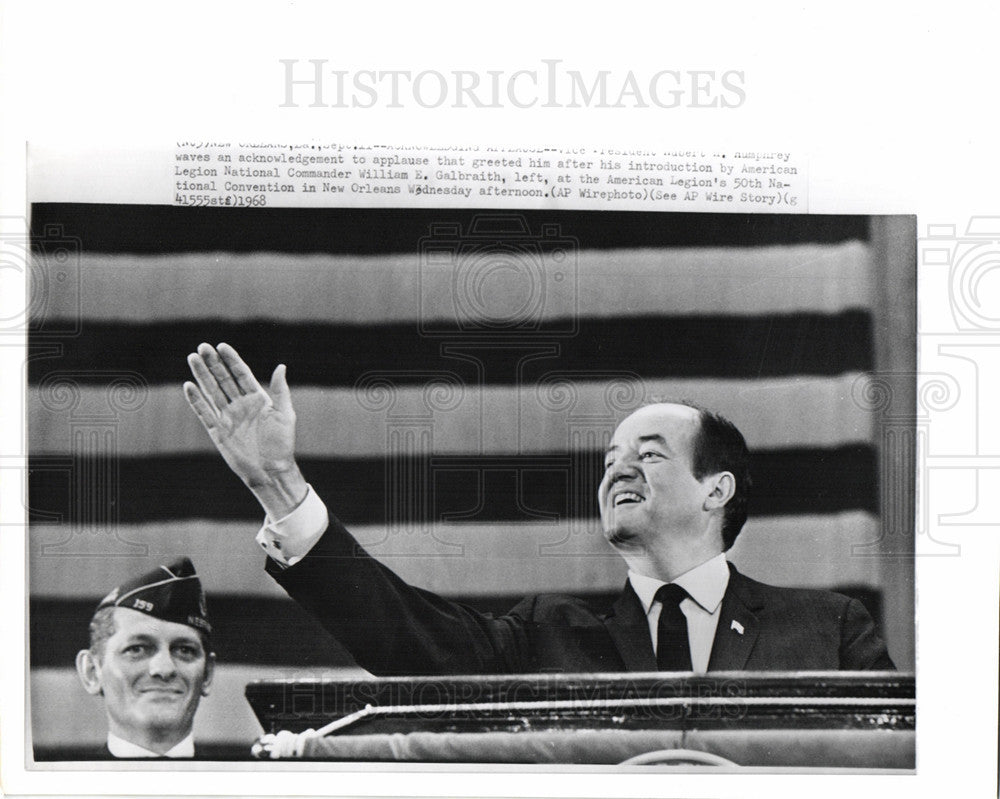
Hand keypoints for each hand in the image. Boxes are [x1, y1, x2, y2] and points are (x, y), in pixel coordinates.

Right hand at [184, 343, 305, 514]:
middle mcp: (240, 405)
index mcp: (257, 399)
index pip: (241, 374)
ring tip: (192, 358)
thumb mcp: (285, 415)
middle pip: (223, 379)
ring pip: (211, 391)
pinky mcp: (217, 431)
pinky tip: (188, 386)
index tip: (221, 346)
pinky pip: (204, 412)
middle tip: (202, 347)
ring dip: (202, 376)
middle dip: (213, 363)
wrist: (271, 470)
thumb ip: (281, 391)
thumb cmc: (282, 443)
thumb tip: (281, 366)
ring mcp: (228, 417)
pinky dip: (196, 400)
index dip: (232, 360)